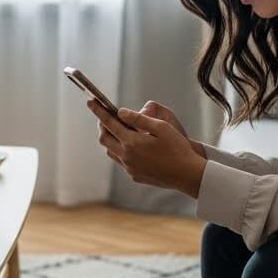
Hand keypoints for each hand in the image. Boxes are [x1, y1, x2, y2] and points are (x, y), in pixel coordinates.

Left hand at [88, 100, 207, 197]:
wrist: (187, 175)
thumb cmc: (177, 148)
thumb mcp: (161, 127)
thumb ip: (139, 119)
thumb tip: (121, 112)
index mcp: (132, 142)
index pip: (109, 123)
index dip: (99, 111)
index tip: (91, 102)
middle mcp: (127, 156)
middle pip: (104, 139)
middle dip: (102, 126)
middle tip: (104, 116)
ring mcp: (130, 168)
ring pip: (110, 151)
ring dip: (109, 139)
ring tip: (116, 130)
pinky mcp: (135, 175)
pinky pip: (121, 161)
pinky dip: (120, 151)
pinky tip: (130, 146)